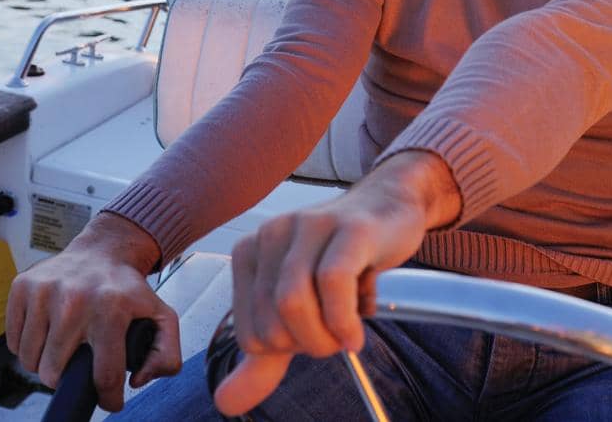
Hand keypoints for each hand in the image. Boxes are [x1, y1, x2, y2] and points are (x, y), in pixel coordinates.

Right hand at [5, 213, 181, 411]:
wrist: (102, 250)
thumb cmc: (127, 289)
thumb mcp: (162, 317)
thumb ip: (167, 356)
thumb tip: (137, 381)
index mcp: (111, 308)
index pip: (104, 375)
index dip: (108, 398)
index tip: (110, 400)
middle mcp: (74, 299)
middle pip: (54, 373)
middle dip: (67, 379)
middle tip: (79, 365)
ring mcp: (44, 291)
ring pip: (30, 360)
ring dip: (44, 365)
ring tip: (62, 350)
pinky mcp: (22, 286)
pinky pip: (14, 341)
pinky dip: (26, 347)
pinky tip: (45, 334)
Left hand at [214, 151, 459, 416]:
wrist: (386, 209)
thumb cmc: (338, 262)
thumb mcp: (296, 313)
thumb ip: (263, 358)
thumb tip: (225, 403)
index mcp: (249, 253)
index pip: (249, 335)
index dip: (285, 348)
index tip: (312, 332)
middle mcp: (271, 234)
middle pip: (272, 322)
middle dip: (308, 344)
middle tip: (335, 333)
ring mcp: (308, 226)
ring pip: (295, 302)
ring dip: (325, 337)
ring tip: (346, 335)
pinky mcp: (347, 228)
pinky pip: (333, 281)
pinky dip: (344, 320)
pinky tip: (357, 331)